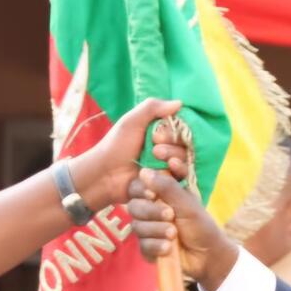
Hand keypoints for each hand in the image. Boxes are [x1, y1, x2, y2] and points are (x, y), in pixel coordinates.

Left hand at [70, 98, 190, 209]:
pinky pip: (177, 185)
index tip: (157, 136)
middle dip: (173, 150)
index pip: (183, 133)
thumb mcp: (132, 121)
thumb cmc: (116, 146)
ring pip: (184, 168)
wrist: (104, 174)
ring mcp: (167, 171)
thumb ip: (153, 107)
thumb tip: (180, 102)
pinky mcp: (164, 188)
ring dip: (174, 163)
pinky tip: (158, 177)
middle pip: (186, 150)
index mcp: (163, 135)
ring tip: (156, 162)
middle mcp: (169, 152)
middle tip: (155, 150)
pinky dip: (168, 179)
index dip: (175, 134)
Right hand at [126, 168, 238, 288]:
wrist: (207, 255)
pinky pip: (142, 245)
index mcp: (159, 194)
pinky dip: (156, 246)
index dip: (142, 187)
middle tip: (170, 215)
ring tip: (174, 234)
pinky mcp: (147, 247)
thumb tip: (144, 172)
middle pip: (134, 205)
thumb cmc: (200, 224)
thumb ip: (167, 187)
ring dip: (157, 230)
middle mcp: (150, 209)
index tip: (152, 193)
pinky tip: (169, 248)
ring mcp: (147, 229)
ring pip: (137, 226)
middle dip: (151, 211)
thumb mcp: (187, 203)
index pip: (139, 184)